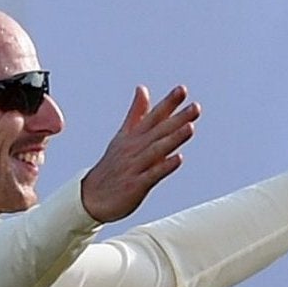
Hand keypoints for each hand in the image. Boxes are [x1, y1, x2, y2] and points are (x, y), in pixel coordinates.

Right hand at [80, 85, 199, 222]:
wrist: (92, 198)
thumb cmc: (112, 166)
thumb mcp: (123, 135)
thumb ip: (136, 113)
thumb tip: (143, 89)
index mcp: (133, 136)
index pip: (153, 116)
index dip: (168, 103)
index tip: (182, 89)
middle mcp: (135, 148)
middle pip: (159, 131)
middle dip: (177, 118)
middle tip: (195, 107)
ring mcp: (135, 166)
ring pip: (157, 150)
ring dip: (174, 138)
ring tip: (190, 127)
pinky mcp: (136, 185)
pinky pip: (152, 174)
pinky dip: (165, 166)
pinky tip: (179, 159)